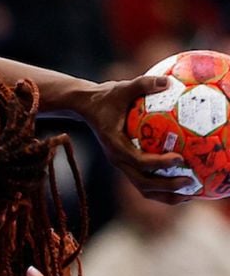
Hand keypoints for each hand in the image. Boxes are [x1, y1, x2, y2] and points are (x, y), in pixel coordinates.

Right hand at [74, 76, 195, 203]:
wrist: (87, 107)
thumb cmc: (105, 97)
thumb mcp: (122, 88)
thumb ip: (143, 84)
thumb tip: (168, 81)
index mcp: (114, 145)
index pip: (137, 160)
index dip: (158, 163)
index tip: (179, 158)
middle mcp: (118, 159)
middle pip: (142, 183)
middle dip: (166, 187)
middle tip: (189, 181)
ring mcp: (122, 164)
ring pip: (143, 187)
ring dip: (165, 194)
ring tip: (188, 194)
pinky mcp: (126, 164)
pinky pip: (144, 181)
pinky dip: (161, 187)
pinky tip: (181, 184)